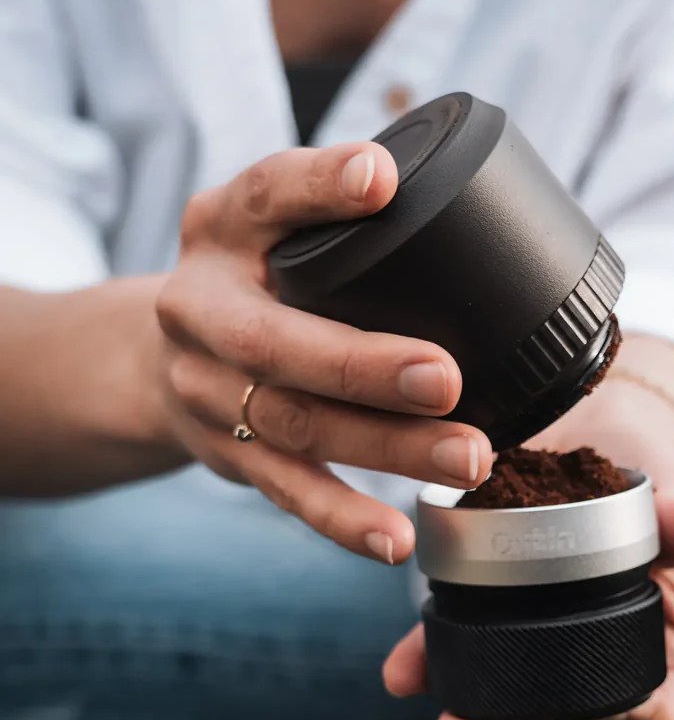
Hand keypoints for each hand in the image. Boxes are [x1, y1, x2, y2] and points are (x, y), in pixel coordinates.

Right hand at [154, 144, 492, 562]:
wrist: (156, 359)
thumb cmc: (251, 282)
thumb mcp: (268, 228)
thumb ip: (333, 220)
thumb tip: (469, 215)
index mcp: (220, 229)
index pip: (264, 194)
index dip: (318, 187)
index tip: (380, 180)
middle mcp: (199, 308)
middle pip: (278, 342)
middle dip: (364, 365)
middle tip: (446, 378)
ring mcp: (208, 390)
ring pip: (296, 425)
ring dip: (386, 449)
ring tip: (469, 460)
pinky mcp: (227, 455)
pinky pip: (288, 492)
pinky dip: (344, 520)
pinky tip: (398, 539)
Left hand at [383, 340, 673, 719]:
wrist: (591, 434)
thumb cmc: (647, 473)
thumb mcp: (669, 487)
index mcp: (657, 644)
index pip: (661, 713)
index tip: (622, 714)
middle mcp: (593, 653)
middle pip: (571, 718)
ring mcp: (537, 635)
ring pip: (507, 693)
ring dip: (476, 716)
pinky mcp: (488, 603)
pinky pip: (456, 643)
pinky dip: (429, 662)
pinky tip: (404, 672)